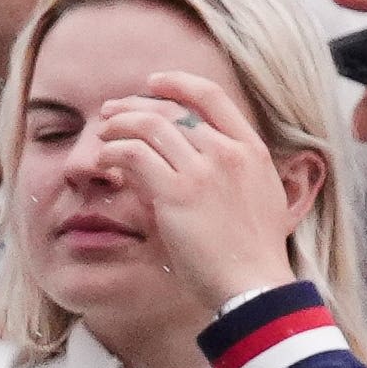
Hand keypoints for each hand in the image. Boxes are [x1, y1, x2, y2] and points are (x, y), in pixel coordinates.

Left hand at [80, 68, 305, 308]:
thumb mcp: (263, 198)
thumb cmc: (255, 252)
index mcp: (252, 150)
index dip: (178, 83)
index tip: (153, 82)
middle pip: (172, 110)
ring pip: (150, 127)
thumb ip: (238, 171)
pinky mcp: (177, 193)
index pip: (211, 96)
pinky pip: (134, 156)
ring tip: (103, 134)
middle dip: (136, 105)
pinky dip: (114, 151)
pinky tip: (106, 160)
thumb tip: (205, 158)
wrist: (254, 285)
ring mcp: (203, 171)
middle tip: (112, 111)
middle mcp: (228, 152)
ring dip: (120, 125)